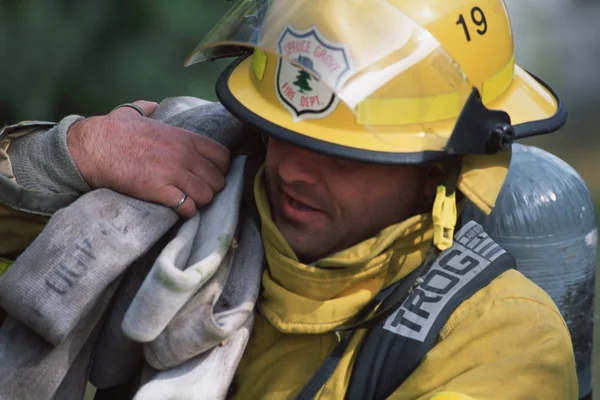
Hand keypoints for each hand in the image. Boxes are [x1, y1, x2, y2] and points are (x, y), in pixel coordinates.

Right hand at [67, 100, 230, 217]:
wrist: (92, 147)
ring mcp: (173, 172)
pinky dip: (187, 212)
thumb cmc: (111, 131)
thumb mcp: (133, 113)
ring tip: (189, 201)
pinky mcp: (160, 190)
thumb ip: (147, 108)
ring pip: (207, 195)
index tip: (210, 175)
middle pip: (218, 179)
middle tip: (198, 192)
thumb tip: (151, 104)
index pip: (222, 156)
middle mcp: (184, 154)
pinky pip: (188, 207)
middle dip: (211, 188)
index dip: (220, 169)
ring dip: (200, 201)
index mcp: (184, 137)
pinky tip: (179, 209)